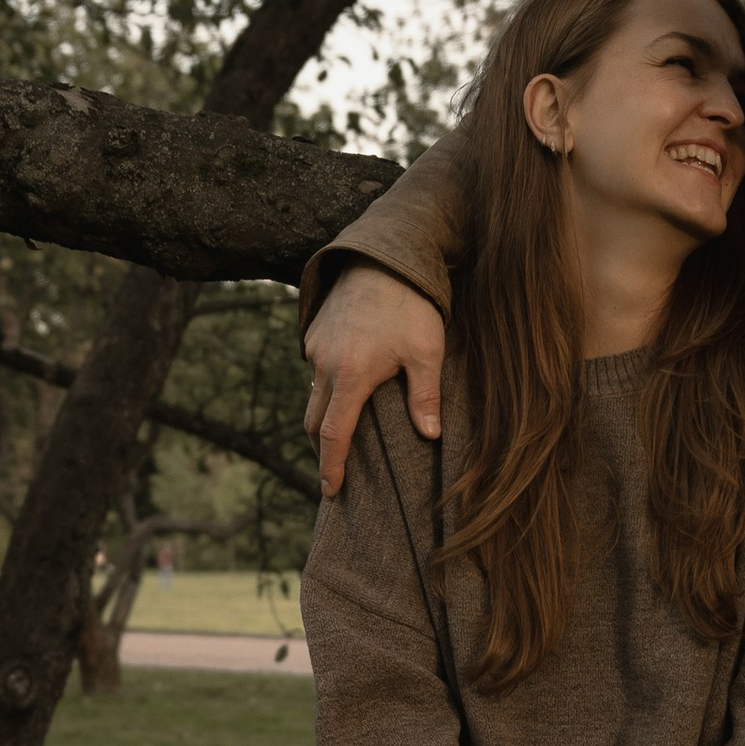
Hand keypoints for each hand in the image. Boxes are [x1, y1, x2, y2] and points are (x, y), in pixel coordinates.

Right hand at [304, 264, 447, 495]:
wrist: (381, 255)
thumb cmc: (410, 304)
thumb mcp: (426, 351)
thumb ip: (425, 396)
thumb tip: (431, 436)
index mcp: (351, 375)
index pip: (333, 434)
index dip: (330, 467)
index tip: (330, 490)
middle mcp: (325, 364)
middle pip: (313, 421)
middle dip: (322, 450)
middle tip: (334, 472)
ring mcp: (316, 348)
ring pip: (313, 396)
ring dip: (324, 420)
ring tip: (343, 437)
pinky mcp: (315, 333)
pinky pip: (316, 372)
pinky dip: (327, 391)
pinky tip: (347, 393)